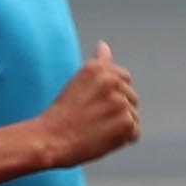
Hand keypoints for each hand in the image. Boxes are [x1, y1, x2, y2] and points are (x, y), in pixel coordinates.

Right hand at [39, 42, 139, 168]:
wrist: (50, 140)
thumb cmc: (62, 114)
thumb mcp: (78, 81)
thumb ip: (98, 63)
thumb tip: (104, 45)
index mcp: (98, 68)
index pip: (124, 78)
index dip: (112, 95)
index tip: (96, 104)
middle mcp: (112, 81)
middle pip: (132, 97)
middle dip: (117, 109)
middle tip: (93, 118)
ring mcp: (121, 102)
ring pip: (133, 115)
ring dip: (120, 125)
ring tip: (96, 129)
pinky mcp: (127, 123)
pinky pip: (135, 132)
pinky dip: (123, 139)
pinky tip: (103, 138)